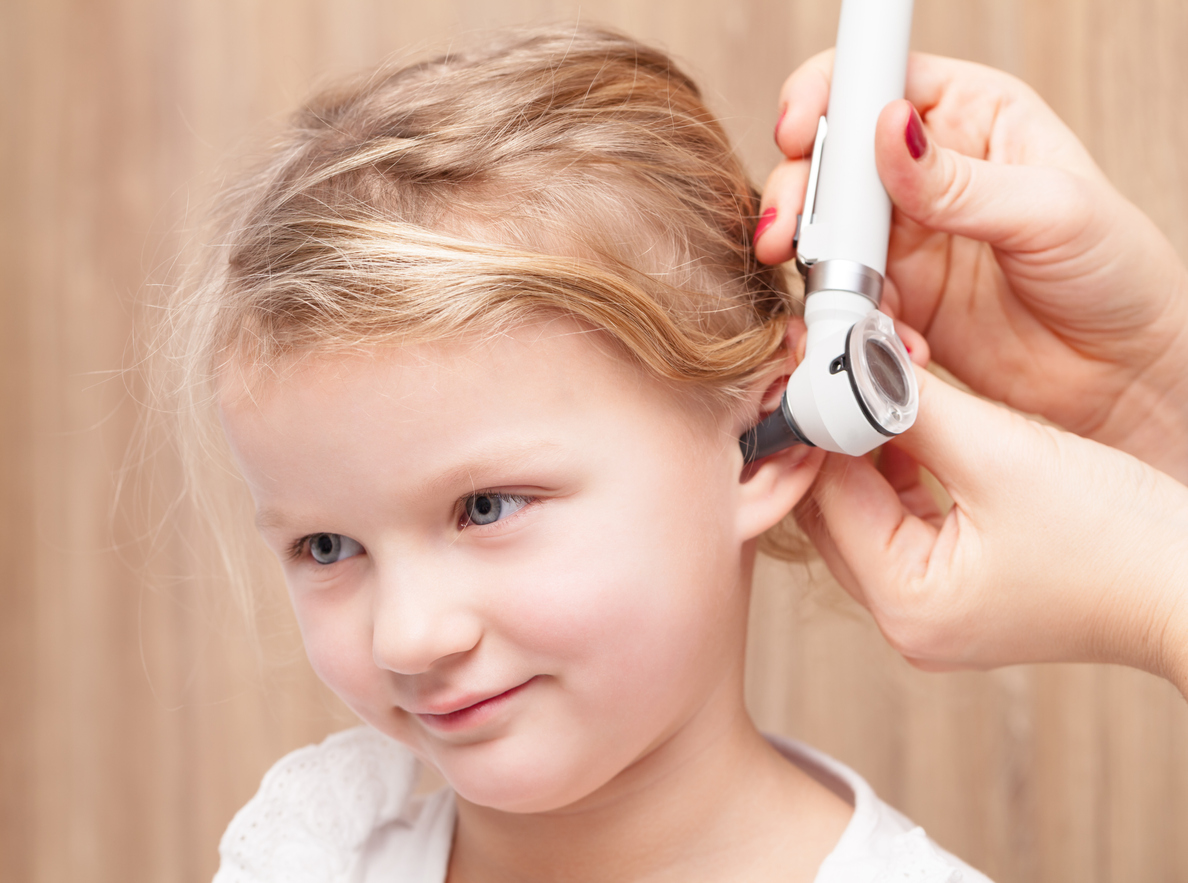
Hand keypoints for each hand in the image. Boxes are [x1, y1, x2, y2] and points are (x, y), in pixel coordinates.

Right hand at [758, 51, 1187, 481]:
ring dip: (815, 262)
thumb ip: (959, 180)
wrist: (1124, 375)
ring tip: (835, 292)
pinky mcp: (897, 299)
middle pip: (832, 158)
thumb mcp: (1050, 210)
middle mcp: (928, 172)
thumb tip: (888, 132)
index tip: (800, 130)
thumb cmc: (1116, 273)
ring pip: (827, 232)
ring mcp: (906, 238)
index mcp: (973, 116)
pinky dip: (847, 318)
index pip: (880, 81)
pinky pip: (845, 299)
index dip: (829, 96)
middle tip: (792, 231)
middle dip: (802, 192)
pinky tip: (879, 334)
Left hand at [796, 366, 1187, 696]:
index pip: (827, 495)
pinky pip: (903, 525)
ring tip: (881, 390)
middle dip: (838, 436)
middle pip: (835, 510)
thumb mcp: (1003, 454)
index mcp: (906, 603)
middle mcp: (906, 621)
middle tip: (843, 370)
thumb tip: (848, 365)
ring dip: (870, 452)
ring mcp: (931, 612)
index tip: (822, 361)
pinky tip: (915, 430)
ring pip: (866, 513)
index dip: (821, 421)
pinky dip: (902, 476)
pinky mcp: (956, 595)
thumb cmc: (1120, 534)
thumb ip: (912, 408)